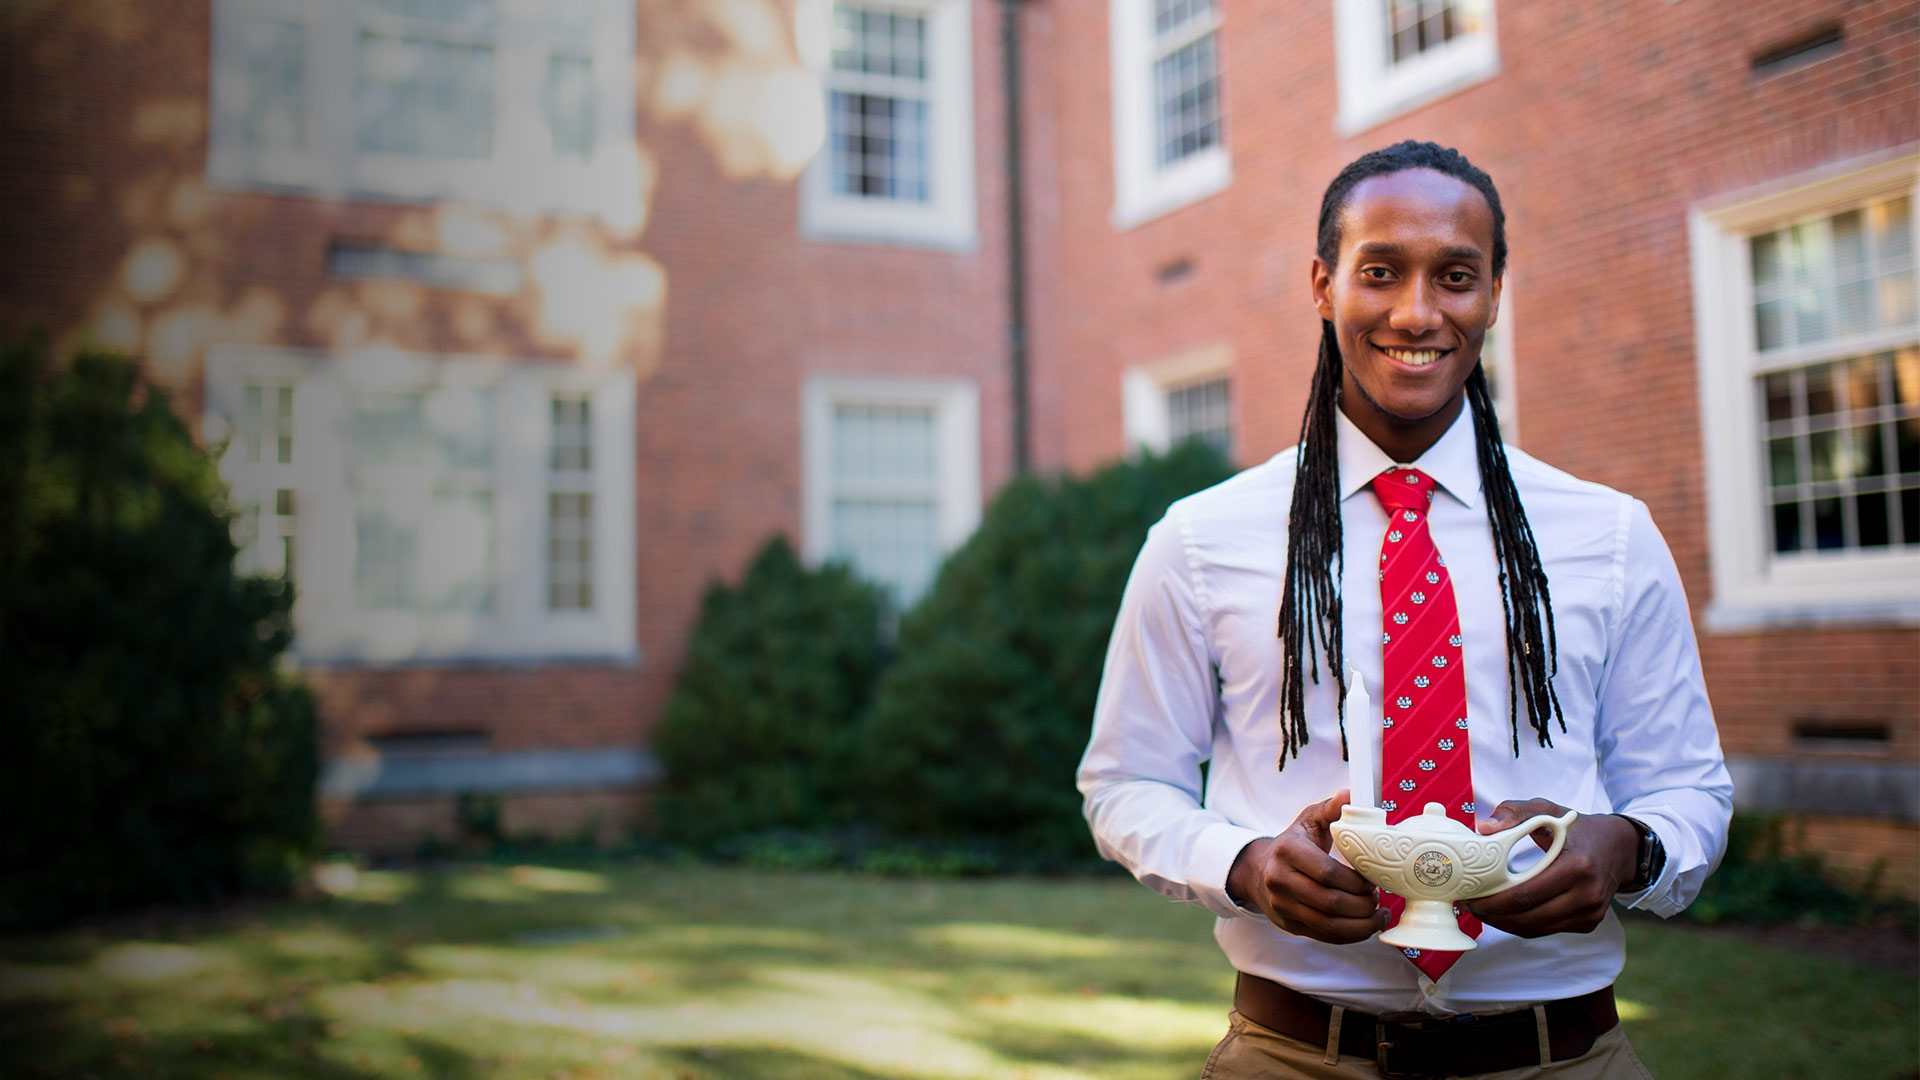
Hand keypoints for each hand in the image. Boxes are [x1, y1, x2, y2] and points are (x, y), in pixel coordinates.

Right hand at [1226, 790, 1386, 944]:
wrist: (1260, 871)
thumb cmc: (1293, 843)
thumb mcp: (1308, 820)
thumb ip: (1331, 809)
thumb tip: (1351, 795)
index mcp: (1286, 851)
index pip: (1326, 873)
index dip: (1355, 881)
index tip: (1372, 879)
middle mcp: (1279, 881)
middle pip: (1330, 902)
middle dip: (1362, 904)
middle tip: (1378, 897)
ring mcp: (1282, 906)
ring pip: (1329, 925)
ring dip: (1361, 924)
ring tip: (1378, 914)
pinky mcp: (1289, 925)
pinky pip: (1325, 936)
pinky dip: (1351, 935)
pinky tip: (1367, 925)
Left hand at [1459, 799, 1638, 937]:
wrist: (1620, 848)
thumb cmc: (1577, 828)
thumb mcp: (1548, 810)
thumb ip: (1515, 812)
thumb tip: (1484, 828)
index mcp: (1578, 866)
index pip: (1525, 894)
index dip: (1491, 901)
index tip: (1468, 895)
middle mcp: (1588, 895)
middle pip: (1527, 917)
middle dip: (1491, 915)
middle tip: (1467, 904)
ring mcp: (1590, 913)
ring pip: (1534, 929)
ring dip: (1502, 923)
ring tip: (1480, 909)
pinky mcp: (1588, 923)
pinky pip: (1545, 930)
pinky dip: (1520, 924)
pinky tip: (1503, 912)